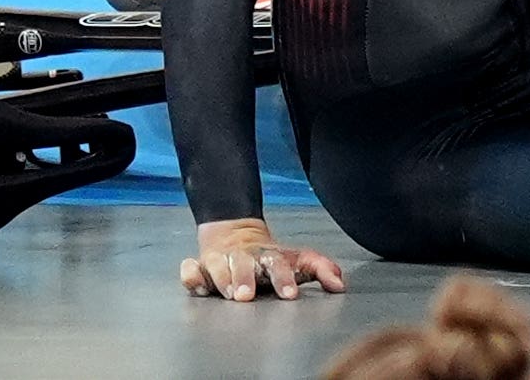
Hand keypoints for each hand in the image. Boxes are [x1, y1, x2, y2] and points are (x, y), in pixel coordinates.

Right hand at [180, 217, 347, 301]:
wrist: (235, 233)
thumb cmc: (270, 258)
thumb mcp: (297, 259)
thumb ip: (320, 269)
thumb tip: (340, 285)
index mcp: (268, 256)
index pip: (277, 264)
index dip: (284, 278)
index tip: (291, 295)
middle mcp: (243, 257)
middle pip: (243, 263)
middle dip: (244, 278)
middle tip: (247, 296)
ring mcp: (219, 261)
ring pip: (216, 265)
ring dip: (221, 278)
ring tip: (228, 293)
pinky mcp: (199, 266)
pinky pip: (190, 269)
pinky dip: (190, 274)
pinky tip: (196, 282)